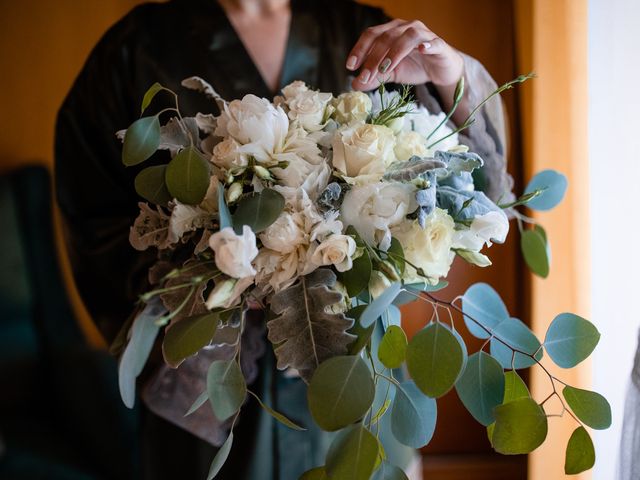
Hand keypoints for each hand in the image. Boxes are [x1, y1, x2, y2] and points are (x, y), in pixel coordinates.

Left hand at [346, 19, 463, 91]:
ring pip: (407, 37)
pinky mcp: (439, 44)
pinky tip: (420, 51)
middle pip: (386, 37)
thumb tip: (354, 85)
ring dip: (394, 53)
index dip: (359, 49)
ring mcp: (423, 34)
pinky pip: (433, 42)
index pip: (372, 34)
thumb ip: (374, 77)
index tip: (350, 66)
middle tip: (365, 76)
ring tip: (385, 69)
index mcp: (391, 31)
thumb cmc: (415, 67)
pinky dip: (426, 45)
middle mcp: (405, 27)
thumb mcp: (391, 74)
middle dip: (373, 58)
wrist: (441, 71)